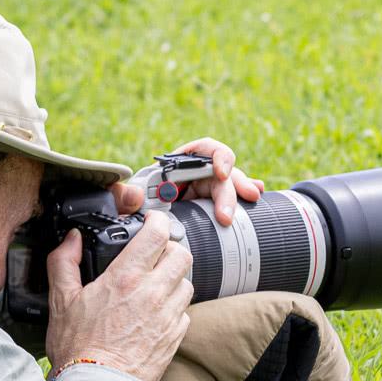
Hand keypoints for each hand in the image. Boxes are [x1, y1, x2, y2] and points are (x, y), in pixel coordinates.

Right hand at [44, 212, 192, 380]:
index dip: (159, 221)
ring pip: (187, 282)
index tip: (152, 221)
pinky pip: (184, 311)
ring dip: (174, 279)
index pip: (158, 234)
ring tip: (154, 285)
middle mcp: (153, 293)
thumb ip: (64, 264)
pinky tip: (155, 313)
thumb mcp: (61, 302)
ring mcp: (168, 315)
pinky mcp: (175, 336)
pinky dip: (174, 307)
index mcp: (126, 278)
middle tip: (154, 255)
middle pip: (182, 254)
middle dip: (170, 249)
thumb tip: (70, 240)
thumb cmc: (77, 348)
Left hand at [112, 137, 265, 225]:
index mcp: (179, 164)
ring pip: (231, 184)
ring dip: (242, 190)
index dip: (216, 156)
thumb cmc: (134, 209)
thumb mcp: (124, 201)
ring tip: (252, 198)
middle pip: (222, 171)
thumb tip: (133, 194)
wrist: (141, 230)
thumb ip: (124, 195)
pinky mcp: (213, 205)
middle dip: (231, 187)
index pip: (204, 150)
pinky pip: (233, 198)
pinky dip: (245, 197)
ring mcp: (208, 189)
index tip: (220, 173)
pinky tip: (257, 197)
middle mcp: (197, 174)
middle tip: (226, 215)